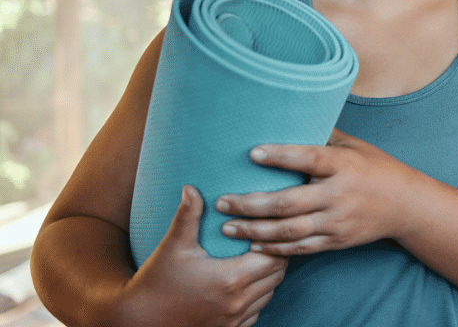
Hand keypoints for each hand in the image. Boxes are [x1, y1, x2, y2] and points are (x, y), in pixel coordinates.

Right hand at [117, 186, 287, 326]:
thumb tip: (191, 187)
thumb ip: (187, 215)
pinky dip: (257, 297)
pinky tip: (245, 284)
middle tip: (264, 240)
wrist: (136, 321)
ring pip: (269, 294)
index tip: (264, 231)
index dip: (275, 242)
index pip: (274, 258)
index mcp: (230, 279)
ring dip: (268, 277)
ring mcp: (234, 320)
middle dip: (275, 256)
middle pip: (277, 275)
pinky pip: (256, 312)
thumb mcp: (173, 246)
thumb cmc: (155, 281)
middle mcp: (237, 303)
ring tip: (257, 259)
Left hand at [215, 130, 414, 255]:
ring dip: (254, 230)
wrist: (406, 205)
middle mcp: (340, 194)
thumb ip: (322, 136)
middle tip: (221, 200)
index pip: (310, 159)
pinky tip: (252, 244)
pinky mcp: (337, 241)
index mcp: (344, 165)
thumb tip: (286, 114)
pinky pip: (301, 248)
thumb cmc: (375, 167)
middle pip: (289, 202)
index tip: (252, 152)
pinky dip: (275, 249)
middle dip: (250, 204)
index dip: (281, 156)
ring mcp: (338, 221)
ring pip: (289, 230)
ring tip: (227, 226)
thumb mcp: (354, 146)